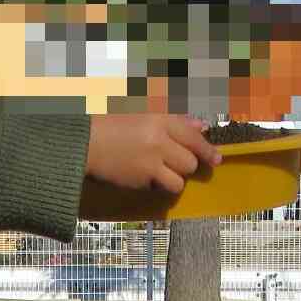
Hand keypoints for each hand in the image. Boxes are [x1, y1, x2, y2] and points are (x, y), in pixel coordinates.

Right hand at [85, 114, 221, 195]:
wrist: (83, 143)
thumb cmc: (110, 124)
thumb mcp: (142, 113)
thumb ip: (174, 118)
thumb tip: (200, 126)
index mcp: (160, 119)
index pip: (193, 136)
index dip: (208, 149)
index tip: (217, 158)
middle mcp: (159, 140)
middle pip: (190, 161)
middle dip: (186, 164)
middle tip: (177, 163)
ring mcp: (151, 162)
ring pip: (179, 179)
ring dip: (174, 178)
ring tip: (161, 172)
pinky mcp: (141, 180)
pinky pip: (161, 187)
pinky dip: (158, 184)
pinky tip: (146, 176)